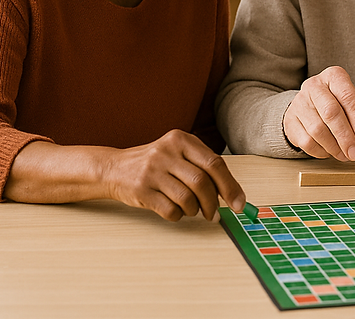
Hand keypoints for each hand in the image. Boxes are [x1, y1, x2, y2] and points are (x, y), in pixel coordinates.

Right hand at [104, 130, 245, 221]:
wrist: (114, 168)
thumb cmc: (155, 164)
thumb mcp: (178, 154)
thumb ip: (203, 168)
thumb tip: (232, 194)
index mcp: (181, 140)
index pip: (214, 163)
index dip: (230, 186)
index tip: (239, 203)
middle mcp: (167, 152)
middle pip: (202, 182)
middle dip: (213, 202)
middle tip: (215, 214)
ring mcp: (152, 170)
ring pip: (187, 198)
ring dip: (195, 210)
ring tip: (192, 210)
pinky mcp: (141, 189)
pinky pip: (170, 210)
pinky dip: (178, 215)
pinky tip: (175, 210)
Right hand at [283, 66, 354, 160]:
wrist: (305, 106)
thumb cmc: (333, 104)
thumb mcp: (350, 104)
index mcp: (334, 77)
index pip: (348, 96)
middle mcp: (314, 86)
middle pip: (331, 113)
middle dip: (346, 137)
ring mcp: (299, 103)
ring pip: (318, 130)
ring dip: (335, 148)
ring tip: (345, 154)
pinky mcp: (290, 121)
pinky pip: (307, 142)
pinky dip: (322, 151)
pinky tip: (330, 151)